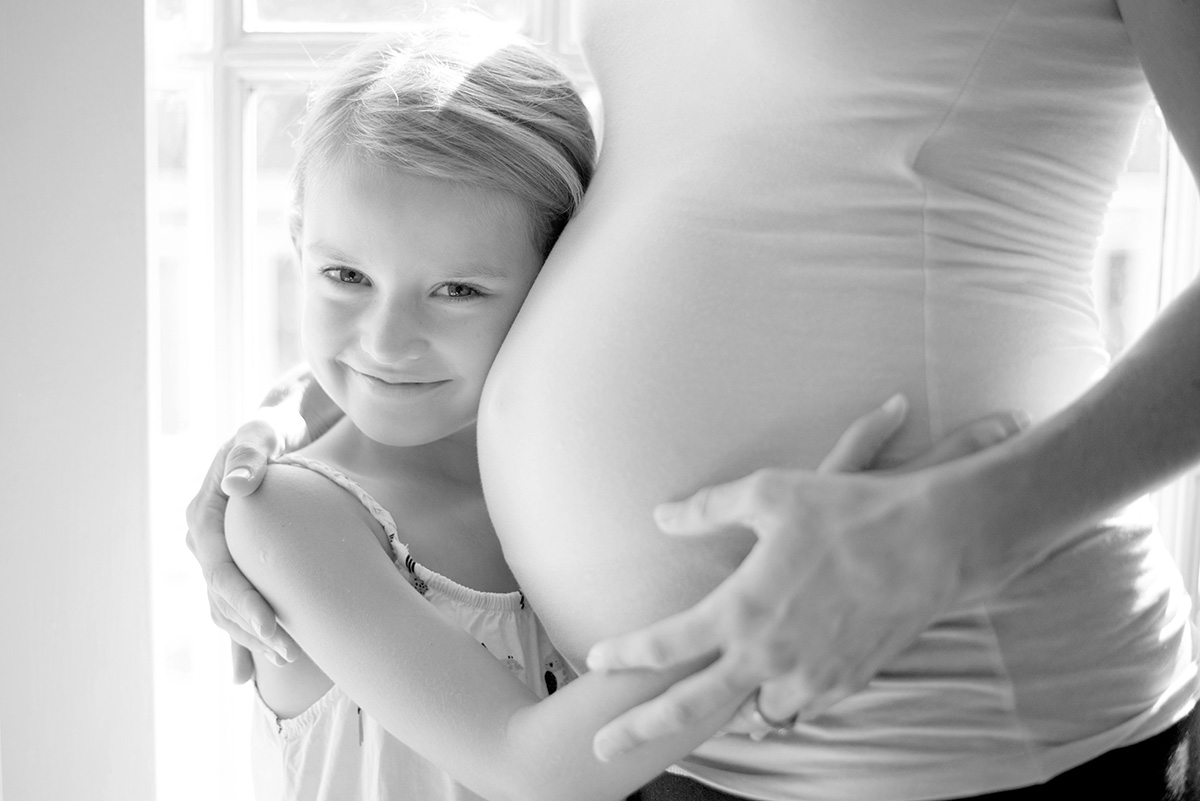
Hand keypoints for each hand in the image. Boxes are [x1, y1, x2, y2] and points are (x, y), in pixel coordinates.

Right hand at [184, 421, 297, 681]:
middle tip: (288, 653)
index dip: (243, 600)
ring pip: (225, 606)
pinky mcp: (235, 561)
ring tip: (286, 658)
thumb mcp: (261, 433)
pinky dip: (239, 639)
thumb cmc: (270, 431)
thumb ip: (251, 452)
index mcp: (204, 514)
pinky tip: (245, 675)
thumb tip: (237, 484)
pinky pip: (232, 605)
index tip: (272, 624)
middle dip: (251, 628)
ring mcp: (217, 554)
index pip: (219, 567)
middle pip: (221, 595)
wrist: (275, 432)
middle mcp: (202, 539)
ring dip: (249, 637)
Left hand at [587, 396, 1028, 758]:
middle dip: (638, 729)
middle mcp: (768, 656)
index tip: (596, 661)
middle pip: (689, 707)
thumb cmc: (847, 510)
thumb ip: (706, 510)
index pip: (664, 645)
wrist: (933, 543)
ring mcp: (809, 677)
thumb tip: (661, 516)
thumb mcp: (768, 493)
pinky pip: (800, 709)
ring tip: (706, 711)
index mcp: (740, 610)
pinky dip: (779, 705)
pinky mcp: (847, 683)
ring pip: (752, 714)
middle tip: (601, 748)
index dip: (624, 654)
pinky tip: (771, 696)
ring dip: (726, 711)